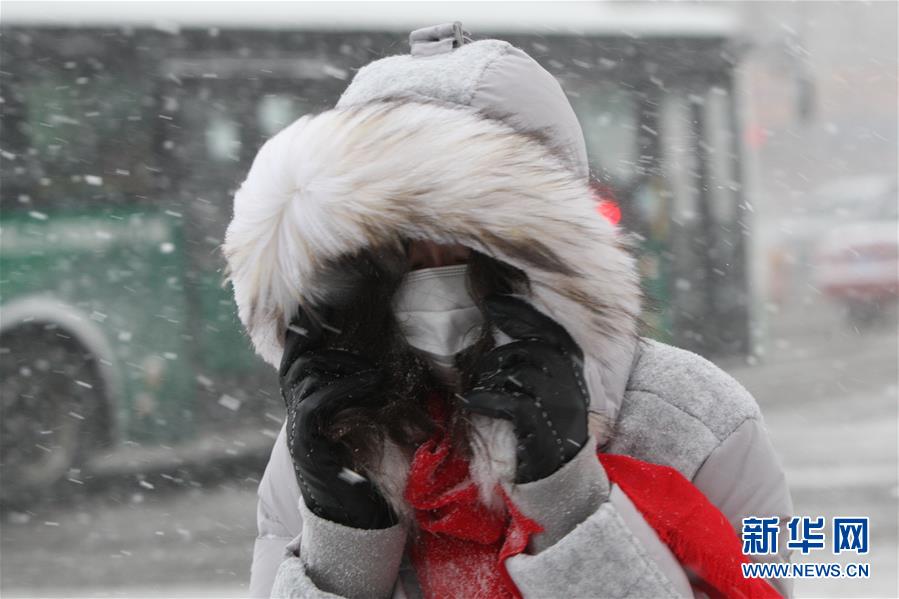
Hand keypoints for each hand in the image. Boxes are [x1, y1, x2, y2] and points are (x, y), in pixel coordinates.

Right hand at [279, 305, 396, 528]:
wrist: (354, 514)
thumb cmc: (366, 461)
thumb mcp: (363, 414)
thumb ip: (360, 386)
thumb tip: (382, 352)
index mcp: (305, 400)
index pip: (295, 354)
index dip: (304, 328)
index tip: (322, 304)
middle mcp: (295, 411)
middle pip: (298, 360)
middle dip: (323, 339)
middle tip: (350, 326)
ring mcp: (297, 427)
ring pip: (308, 376)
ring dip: (345, 365)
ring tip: (375, 369)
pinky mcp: (307, 443)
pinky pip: (318, 402)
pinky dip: (347, 386)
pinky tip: (372, 382)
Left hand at [462, 295, 589, 482]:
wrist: (562, 478)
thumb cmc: (546, 429)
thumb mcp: (549, 391)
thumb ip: (535, 363)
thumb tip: (502, 332)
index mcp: (575, 371)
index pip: (552, 330)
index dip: (522, 313)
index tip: (493, 302)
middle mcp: (573, 384)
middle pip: (536, 348)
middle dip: (502, 352)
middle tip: (483, 367)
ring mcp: (561, 407)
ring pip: (522, 373)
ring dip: (492, 377)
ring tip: (480, 389)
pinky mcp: (543, 430)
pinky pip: (511, 402)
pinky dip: (486, 399)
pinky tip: (473, 402)